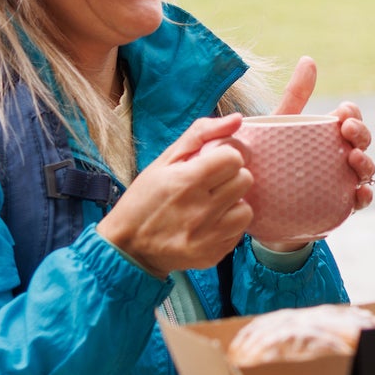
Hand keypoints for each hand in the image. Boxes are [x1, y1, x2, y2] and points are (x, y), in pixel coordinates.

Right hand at [97, 114, 253, 280]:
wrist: (128, 248)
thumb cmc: (144, 200)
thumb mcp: (164, 160)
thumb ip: (201, 134)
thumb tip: (237, 119)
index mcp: (186, 181)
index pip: (234, 157)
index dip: (226, 156)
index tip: (213, 163)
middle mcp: (201, 210)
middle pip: (245, 180)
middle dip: (231, 177)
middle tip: (211, 183)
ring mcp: (209, 236)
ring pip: (247, 208)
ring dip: (233, 203)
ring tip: (212, 204)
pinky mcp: (214, 255)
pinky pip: (239, 232)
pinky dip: (228, 225)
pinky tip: (209, 223)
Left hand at [259, 57, 374, 250]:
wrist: (257, 205)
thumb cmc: (271, 160)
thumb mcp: (279, 126)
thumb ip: (294, 96)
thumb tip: (309, 59)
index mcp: (328, 134)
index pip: (350, 118)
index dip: (352, 114)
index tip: (342, 112)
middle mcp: (339, 156)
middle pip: (362, 141)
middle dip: (361, 133)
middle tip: (347, 130)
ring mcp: (341, 181)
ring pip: (365, 170)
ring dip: (365, 162)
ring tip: (353, 159)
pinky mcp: (338, 206)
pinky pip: (359, 202)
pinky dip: (365, 196)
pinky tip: (360, 192)